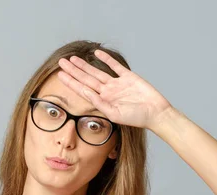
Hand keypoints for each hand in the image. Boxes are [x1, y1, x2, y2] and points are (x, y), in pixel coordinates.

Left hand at [57, 49, 174, 131]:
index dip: (71, 82)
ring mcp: (117, 83)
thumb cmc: (137, 118)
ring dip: (85, 65)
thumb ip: (99, 103)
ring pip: (97, 72)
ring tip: (73, 58)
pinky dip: (106, 59)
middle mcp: (108, 91)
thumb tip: (85, 92)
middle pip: (87, 79)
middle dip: (74, 71)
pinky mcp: (128, 77)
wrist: (156, 113)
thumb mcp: (114, 114)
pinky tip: (97, 53)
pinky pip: (115, 66)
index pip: (83, 90)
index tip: (60, 76)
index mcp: (103, 101)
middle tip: (61, 63)